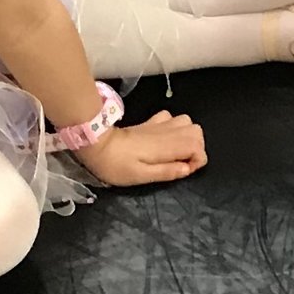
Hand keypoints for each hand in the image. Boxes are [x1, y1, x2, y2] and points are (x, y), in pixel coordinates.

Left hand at [74, 108, 207, 185]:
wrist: (96, 143)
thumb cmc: (116, 165)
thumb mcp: (141, 175)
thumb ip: (167, 172)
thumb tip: (187, 168)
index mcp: (168, 146)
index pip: (197, 146)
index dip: (196, 161)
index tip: (183, 170)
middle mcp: (168, 131)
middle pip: (197, 131)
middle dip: (196, 148)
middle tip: (181, 162)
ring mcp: (160, 124)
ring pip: (187, 122)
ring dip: (186, 137)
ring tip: (175, 151)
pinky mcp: (150, 122)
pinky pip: (171, 118)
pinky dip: (174, 128)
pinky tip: (163, 139)